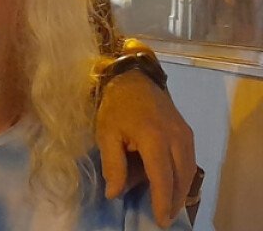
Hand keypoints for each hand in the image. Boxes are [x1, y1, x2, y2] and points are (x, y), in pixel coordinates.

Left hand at [96, 58, 195, 227]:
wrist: (132, 78)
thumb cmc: (116, 106)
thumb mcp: (106, 134)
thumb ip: (113, 165)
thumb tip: (114, 193)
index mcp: (154, 138)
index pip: (162, 178)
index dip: (161, 201)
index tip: (160, 220)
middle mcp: (176, 138)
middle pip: (180, 177)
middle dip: (173, 200)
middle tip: (164, 218)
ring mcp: (185, 133)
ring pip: (188, 170)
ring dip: (180, 190)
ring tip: (168, 205)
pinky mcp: (187, 131)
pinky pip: (189, 159)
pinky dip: (182, 175)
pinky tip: (172, 184)